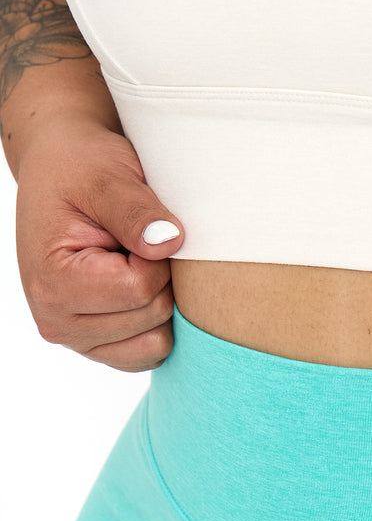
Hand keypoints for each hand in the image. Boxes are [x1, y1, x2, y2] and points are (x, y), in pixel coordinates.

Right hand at [15, 117, 183, 370]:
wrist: (61, 168)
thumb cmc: (81, 168)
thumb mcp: (108, 177)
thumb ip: (137, 212)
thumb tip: (169, 243)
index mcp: (53, 283)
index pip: (140, 288)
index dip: (158, 251)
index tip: (139, 223)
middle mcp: (57, 321)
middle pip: (152, 316)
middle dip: (160, 273)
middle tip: (137, 238)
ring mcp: (76, 337)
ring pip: (155, 343)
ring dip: (159, 297)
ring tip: (135, 258)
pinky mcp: (97, 341)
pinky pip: (148, 353)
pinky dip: (156, 320)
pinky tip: (143, 282)